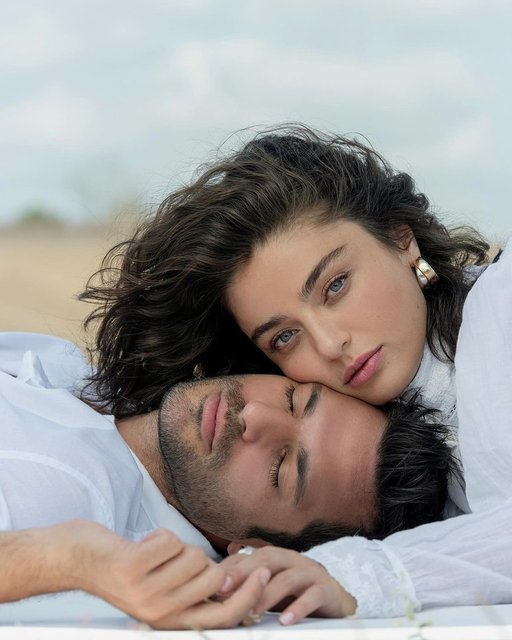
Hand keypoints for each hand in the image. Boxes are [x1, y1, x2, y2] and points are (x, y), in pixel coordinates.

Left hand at [48, 521, 271, 628]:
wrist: (77, 560)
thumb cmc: (124, 570)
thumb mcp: (158, 592)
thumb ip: (190, 593)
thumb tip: (229, 583)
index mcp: (171, 621)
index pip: (224, 616)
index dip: (250, 595)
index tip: (262, 572)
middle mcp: (159, 613)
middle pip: (213, 577)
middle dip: (199, 557)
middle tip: (173, 558)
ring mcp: (144, 592)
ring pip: (193, 554)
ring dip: (177, 545)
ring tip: (153, 554)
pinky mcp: (132, 568)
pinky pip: (171, 538)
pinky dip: (160, 533)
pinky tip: (141, 544)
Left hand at [220, 545, 355, 624]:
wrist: (333, 600)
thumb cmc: (294, 592)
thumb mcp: (268, 585)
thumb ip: (246, 581)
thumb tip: (214, 581)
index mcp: (275, 557)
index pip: (250, 557)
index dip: (232, 569)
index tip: (214, 585)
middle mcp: (292, 559)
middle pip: (267, 559)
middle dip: (245, 574)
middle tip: (227, 592)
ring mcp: (310, 572)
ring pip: (288, 578)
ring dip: (268, 594)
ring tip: (253, 611)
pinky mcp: (326, 589)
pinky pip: (313, 595)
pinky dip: (298, 608)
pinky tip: (285, 620)